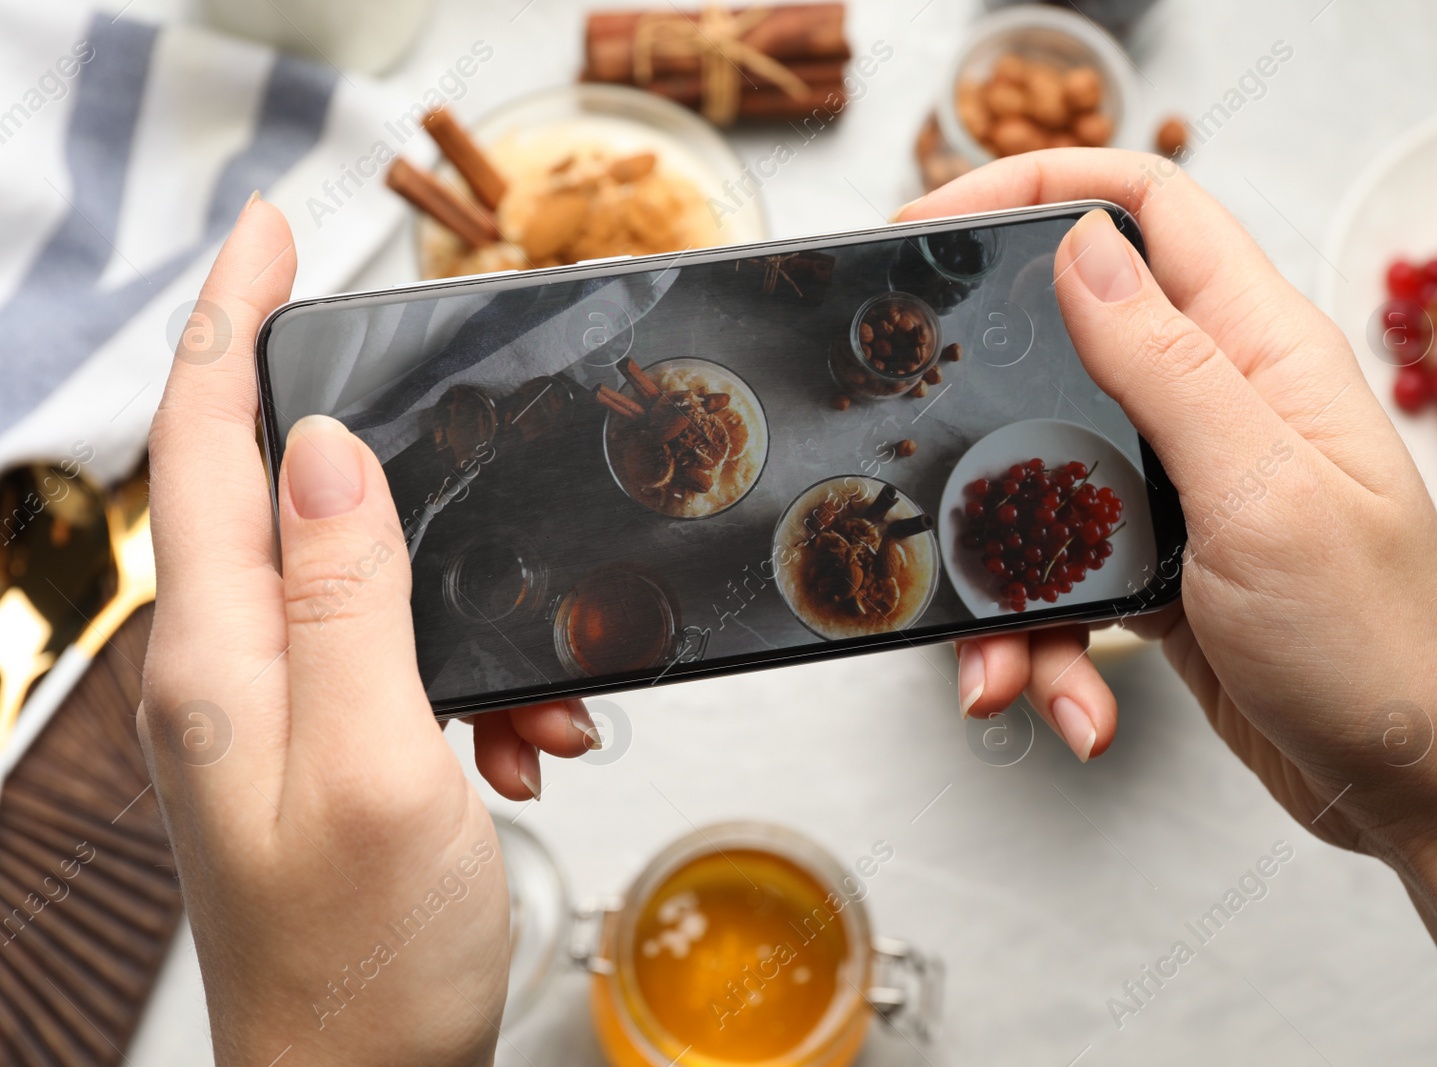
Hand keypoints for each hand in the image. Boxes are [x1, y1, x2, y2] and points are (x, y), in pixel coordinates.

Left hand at [140, 197, 589, 1064]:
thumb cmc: (359, 962)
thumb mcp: (376, 762)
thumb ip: (348, 598)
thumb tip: (325, 454)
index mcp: (220, 656)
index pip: (206, 442)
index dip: (233, 321)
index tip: (273, 230)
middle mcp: (229, 669)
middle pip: (286, 494)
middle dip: (400, 469)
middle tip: (479, 447)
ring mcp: (274, 709)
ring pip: (371, 582)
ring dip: (470, 613)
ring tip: (537, 704)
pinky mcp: (325, 743)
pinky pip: (402, 658)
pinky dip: (476, 677)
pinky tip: (525, 738)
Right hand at [904, 152, 1436, 1061]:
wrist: (1418, 791)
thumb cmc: (1379, 646)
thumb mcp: (1262, 494)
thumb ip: (1166, 365)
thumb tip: (1081, 243)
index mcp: (1258, 351)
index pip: (1145, 210)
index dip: (1037, 189)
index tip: (933, 226)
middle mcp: (1218, 407)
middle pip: (1066, 349)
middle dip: (985, 412)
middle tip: (914, 441)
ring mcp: (1185, 491)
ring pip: (1044, 486)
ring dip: (1008, 580)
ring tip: (1011, 666)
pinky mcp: (1160, 569)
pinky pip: (1061, 578)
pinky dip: (1043, 646)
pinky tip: (1069, 701)